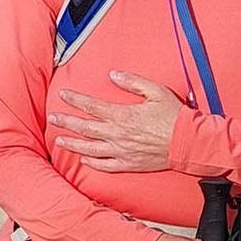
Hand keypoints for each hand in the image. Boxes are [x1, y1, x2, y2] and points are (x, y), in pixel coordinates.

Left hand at [49, 71, 181, 171]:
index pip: (92, 106)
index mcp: (123, 115)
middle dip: (66, 122)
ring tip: (60, 140)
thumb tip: (113, 75)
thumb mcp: (156, 91)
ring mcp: (122, 152)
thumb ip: (133, 82)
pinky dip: (92, 163)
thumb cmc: (173, 116)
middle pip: (85, 128)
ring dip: (73, 144)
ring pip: (90, 149)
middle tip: (53, 118)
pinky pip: (105, 165)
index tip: (63, 95)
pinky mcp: (129, 164)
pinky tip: (83, 159)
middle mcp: (118, 135)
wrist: (187, 143)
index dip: (75, 100)